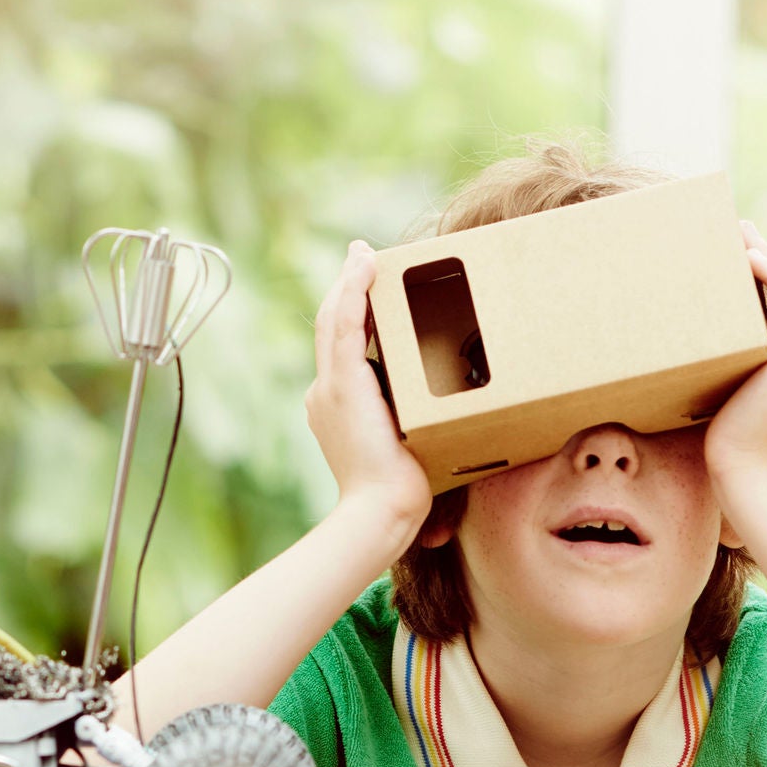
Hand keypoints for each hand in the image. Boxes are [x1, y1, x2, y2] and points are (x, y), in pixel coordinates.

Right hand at [305, 240, 433, 539]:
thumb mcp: (407, 448)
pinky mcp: (343, 383)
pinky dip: (353, 290)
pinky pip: (346, 324)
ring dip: (350, 281)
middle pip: (333, 325)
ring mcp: (330, 386)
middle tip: (362, 257)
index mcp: (336, 405)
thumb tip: (441, 416)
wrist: (381, 512)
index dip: (351, 314)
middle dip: (347, 289)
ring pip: (335, 319)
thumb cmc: (401, 493)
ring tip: (365, 254)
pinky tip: (364, 265)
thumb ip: (413, 423)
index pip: (341, 348)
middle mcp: (325, 391)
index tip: (365, 288)